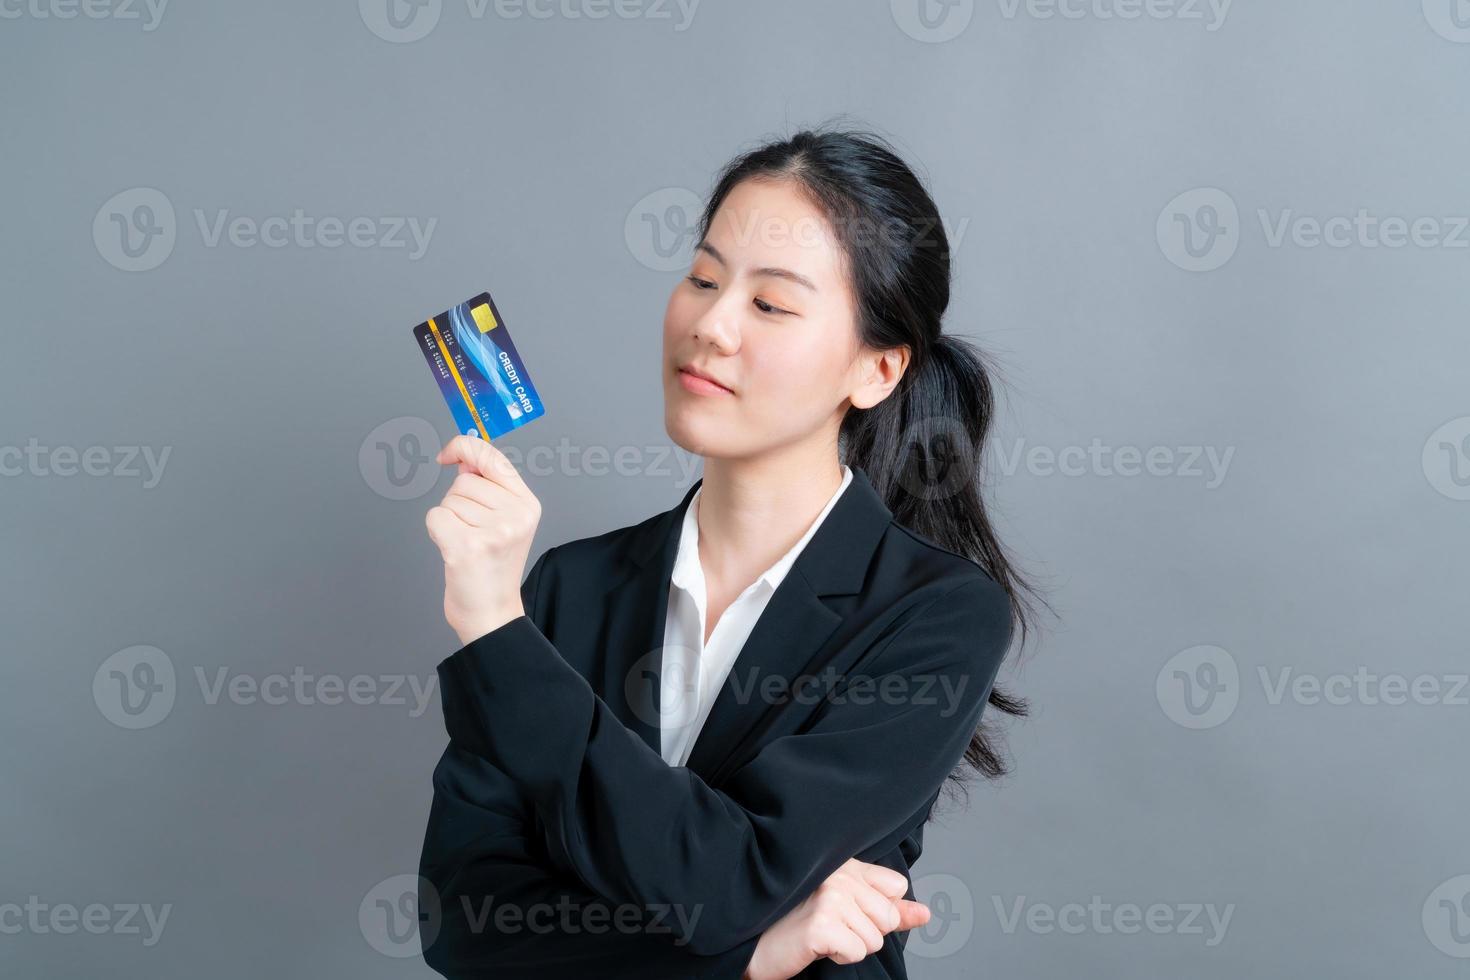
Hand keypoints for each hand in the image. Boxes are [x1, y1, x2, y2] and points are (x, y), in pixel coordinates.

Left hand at [424, 434, 541, 645]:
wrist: (492, 613)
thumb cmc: (493, 569)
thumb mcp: (504, 523)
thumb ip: (488, 488)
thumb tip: (462, 460)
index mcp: (527, 505)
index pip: (492, 458)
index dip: (465, 447)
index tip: (448, 454)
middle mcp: (515, 515)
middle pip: (463, 483)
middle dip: (459, 504)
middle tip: (473, 533)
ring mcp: (493, 531)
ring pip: (448, 501)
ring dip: (449, 521)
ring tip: (468, 544)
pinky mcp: (468, 546)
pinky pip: (436, 517)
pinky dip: (436, 532)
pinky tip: (454, 551)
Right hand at [741, 859, 930, 979]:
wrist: (755, 944)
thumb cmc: (798, 924)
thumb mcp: (848, 910)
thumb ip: (889, 909)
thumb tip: (926, 914)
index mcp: (844, 863)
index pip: (895, 887)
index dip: (876, 911)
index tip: (846, 912)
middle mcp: (838, 873)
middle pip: (889, 917)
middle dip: (864, 932)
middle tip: (829, 926)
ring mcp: (830, 896)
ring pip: (876, 938)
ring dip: (850, 946)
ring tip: (820, 934)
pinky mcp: (822, 923)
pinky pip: (858, 951)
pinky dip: (840, 956)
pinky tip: (815, 944)